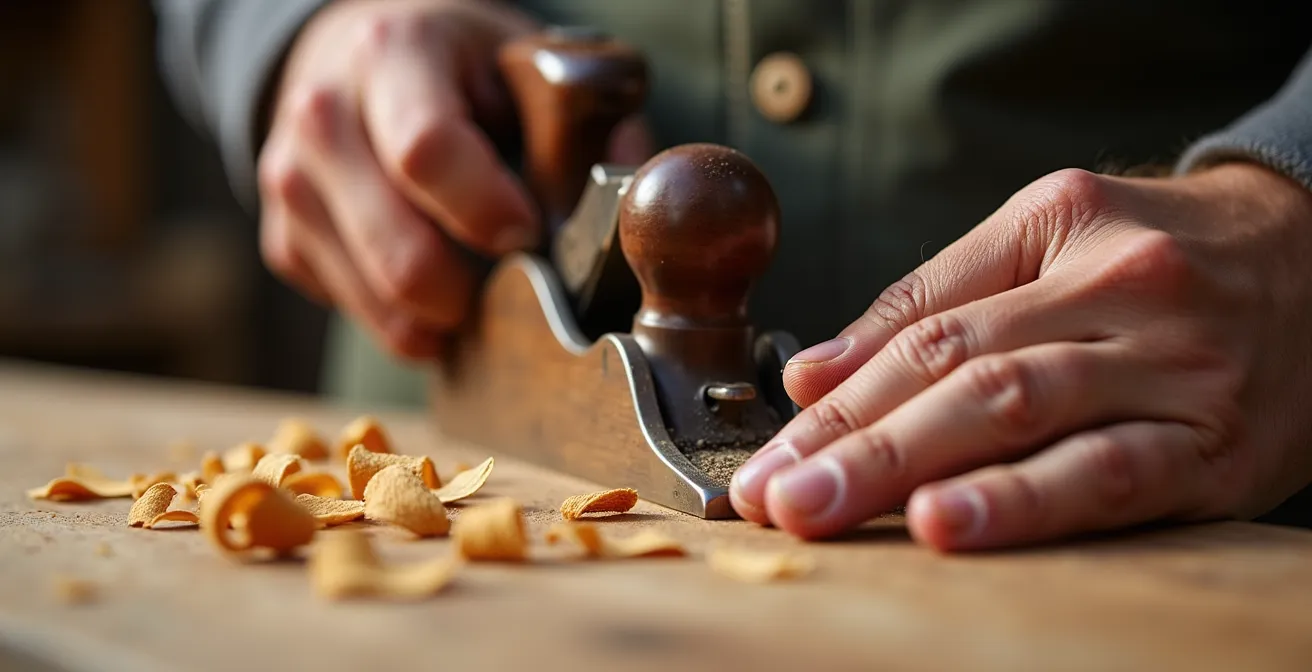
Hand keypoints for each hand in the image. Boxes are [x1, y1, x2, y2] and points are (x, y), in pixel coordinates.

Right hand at [256, 0, 648, 358]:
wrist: (353, 59)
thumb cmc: (458, 68)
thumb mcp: (523, 63)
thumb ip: (583, 123)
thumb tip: (633, 191)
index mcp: (392, 54)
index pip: (427, 153)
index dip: (487, 211)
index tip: (527, 234)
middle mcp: (322, 116)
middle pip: (400, 253)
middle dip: (474, 291)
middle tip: (514, 282)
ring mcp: (291, 184)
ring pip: (377, 300)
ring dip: (444, 314)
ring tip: (481, 287)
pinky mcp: (283, 241)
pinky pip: (356, 312)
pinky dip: (407, 316)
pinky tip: (434, 279)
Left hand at [730, 163, 1311, 550]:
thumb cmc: (1161, 254)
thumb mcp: (1048, 237)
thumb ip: (929, 300)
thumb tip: (813, 373)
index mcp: (1059, 233)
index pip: (921, 327)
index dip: (835, 401)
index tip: (767, 457)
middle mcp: (1114, 293)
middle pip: (957, 371)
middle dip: (853, 441)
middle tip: (772, 496)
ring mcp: (1167, 368)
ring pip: (1019, 413)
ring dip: (912, 469)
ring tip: (829, 510)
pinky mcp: (1212, 446)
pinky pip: (1107, 475)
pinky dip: (1023, 501)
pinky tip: (950, 523)